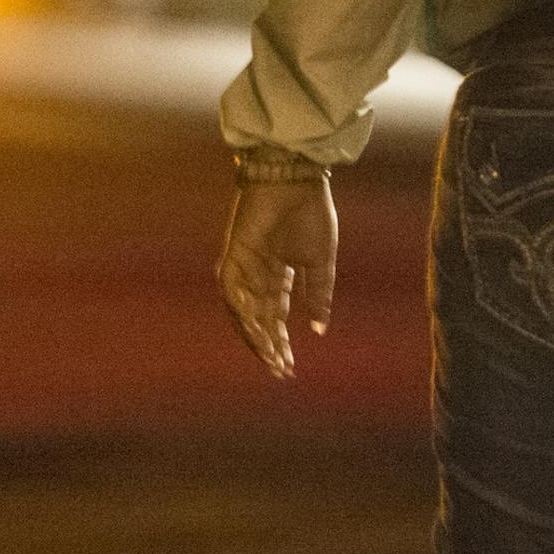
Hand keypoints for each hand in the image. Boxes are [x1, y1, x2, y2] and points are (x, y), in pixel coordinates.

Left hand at [217, 177, 338, 378]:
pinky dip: (243, 313)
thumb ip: (319, 294)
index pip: (276, 319)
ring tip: (270, 358)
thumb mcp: (320, 261)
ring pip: (244, 313)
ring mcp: (243, 269)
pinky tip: (257, 332)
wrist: (296, 181)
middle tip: (279, 371)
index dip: (282, 343)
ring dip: (256, 336)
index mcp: (278, 277)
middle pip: (259, 322)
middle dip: (269, 347)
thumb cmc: (310, 214)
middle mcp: (257, 278)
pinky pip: (233, 293)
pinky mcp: (232, 258)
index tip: (290, 367)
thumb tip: (319, 328)